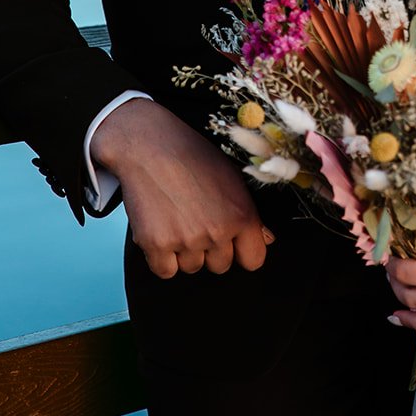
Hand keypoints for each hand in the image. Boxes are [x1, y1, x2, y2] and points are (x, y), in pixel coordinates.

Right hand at [92, 99, 272, 279]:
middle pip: (221, 266)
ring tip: (176, 218)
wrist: (148, 144)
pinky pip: (165, 270)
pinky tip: (161, 229)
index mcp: (242, 215)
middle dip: (211, 249)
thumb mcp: (231, 176)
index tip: (232, 242)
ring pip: (192, 267)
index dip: (242, 251)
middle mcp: (218, 232)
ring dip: (184, 251)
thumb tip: (267, 239)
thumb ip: (249, 213)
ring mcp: (187, 240)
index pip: (254, 260)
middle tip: (196, 220)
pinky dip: (161, 257)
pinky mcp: (156, 245)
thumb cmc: (193, 156)